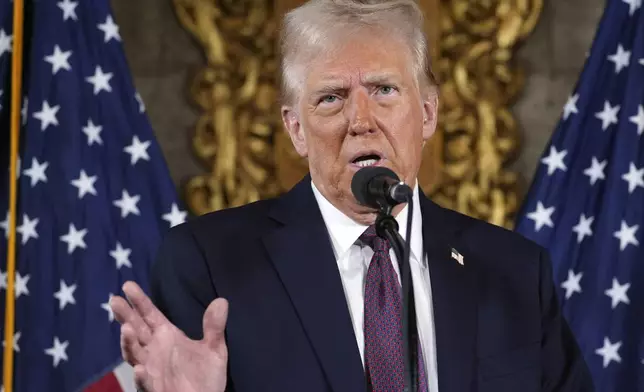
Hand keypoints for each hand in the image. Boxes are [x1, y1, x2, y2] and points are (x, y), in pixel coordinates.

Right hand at [110, 281, 228, 391]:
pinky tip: (140, 369)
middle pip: (136, 330)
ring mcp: (151, 370)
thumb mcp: (214, 349)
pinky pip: (146, 383)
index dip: (139, 301)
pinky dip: (141, 377)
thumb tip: (221, 301)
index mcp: (166, 337)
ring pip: (135, 354)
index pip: (149, 315)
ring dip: (129, 343)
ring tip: (126, 329)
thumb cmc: (206, 377)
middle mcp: (154, 351)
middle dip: (125, 316)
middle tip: (115, 300)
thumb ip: (214, 327)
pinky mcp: (155, 389)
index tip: (128, 285)